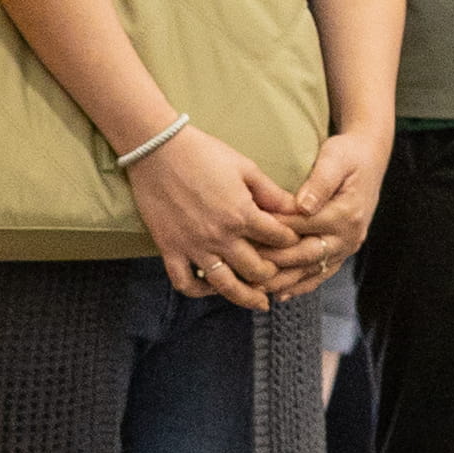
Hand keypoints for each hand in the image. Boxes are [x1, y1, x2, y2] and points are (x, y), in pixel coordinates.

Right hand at [132, 123, 310, 304]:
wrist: (156, 149)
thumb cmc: (202, 152)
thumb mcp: (244, 166)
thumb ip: (271, 192)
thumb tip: (297, 209)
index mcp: (242, 214)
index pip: (278, 239)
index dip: (292, 241)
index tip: (294, 243)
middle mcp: (220, 236)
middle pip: (256, 270)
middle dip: (274, 274)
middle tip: (280, 274)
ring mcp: (194, 246)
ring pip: (224, 285)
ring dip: (246, 297)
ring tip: (259, 302)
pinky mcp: (170, 249)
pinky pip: (185, 282)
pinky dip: (199, 291)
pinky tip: (212, 288)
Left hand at [247, 128, 389, 295]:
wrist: (369, 160)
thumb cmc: (348, 155)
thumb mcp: (335, 159)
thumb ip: (320, 182)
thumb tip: (304, 206)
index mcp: (345, 214)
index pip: (303, 226)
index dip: (274, 230)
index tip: (247, 233)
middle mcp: (348, 236)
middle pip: (306, 254)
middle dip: (275, 262)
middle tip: (245, 267)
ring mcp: (347, 247)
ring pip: (312, 270)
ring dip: (285, 281)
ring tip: (256, 289)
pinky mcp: (343, 252)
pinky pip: (321, 273)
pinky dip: (302, 285)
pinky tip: (281, 294)